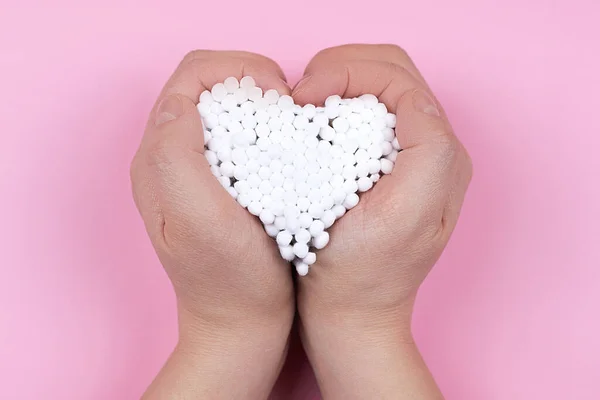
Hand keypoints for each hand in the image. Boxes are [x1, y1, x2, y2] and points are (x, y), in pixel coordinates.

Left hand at [130, 50, 294, 398]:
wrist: (241, 324)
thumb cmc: (228, 280)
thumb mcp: (199, 220)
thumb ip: (176, 155)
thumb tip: (183, 103)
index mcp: (160, 156)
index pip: (194, 75)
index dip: (238, 70)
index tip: (277, 98)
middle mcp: (171, 156)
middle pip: (210, 85)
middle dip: (252, 82)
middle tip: (287, 109)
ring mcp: (195, 169)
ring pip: (227, 107)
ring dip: (261, 105)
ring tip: (289, 127)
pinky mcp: (220, 183)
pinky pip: (241, 135)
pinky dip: (266, 129)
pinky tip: (286, 150)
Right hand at [292, 44, 471, 398]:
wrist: (350, 316)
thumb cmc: (362, 276)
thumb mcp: (402, 216)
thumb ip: (429, 149)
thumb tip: (411, 101)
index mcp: (439, 154)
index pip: (398, 76)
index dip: (348, 71)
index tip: (305, 96)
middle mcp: (429, 149)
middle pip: (389, 71)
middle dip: (341, 68)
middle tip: (302, 94)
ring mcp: (404, 156)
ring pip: (373, 88)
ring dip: (336, 82)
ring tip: (304, 104)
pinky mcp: (381, 167)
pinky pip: (361, 114)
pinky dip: (334, 104)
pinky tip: (312, 123)